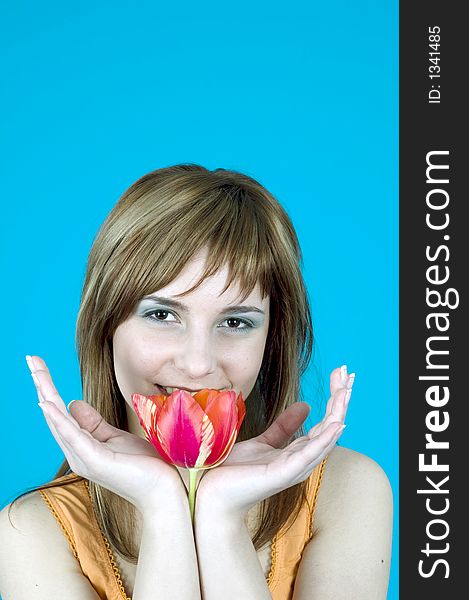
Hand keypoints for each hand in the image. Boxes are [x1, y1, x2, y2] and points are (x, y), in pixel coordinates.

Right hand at [27, 355, 185, 512]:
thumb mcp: (116, 437)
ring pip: (59, 421)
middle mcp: (77, 453)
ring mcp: (84, 459)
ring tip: (36, 372)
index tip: (39, 364)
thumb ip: (93, 423)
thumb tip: (72, 403)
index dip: (49, 388)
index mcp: (81, 447)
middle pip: (54, 413)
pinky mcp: (95, 461)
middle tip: (31, 359)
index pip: (61, 412)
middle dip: (42, 385)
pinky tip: (48, 402)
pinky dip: (59, 419)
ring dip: (47, 394)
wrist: (162, 491)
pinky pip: (73, 436)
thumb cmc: (143, 466)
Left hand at [196, 366, 353, 517]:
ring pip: (325, 437)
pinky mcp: (281, 473)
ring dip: (337, 412)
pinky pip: (308, 454)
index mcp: (298, 453)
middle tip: (348, 373)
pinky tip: (337, 424)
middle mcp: (302, 461)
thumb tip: (306, 405)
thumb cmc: (235, 472)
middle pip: (330, 426)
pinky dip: (325, 439)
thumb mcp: (262, 441)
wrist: (212, 495)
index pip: (325, 422)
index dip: (334, 398)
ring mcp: (294, 468)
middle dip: (341, 399)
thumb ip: (284, 427)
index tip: (341, 374)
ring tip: (346, 390)